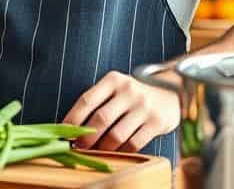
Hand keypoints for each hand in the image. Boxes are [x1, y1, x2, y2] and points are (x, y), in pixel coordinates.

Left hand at [62, 70, 180, 151]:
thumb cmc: (133, 95)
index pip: (87, 100)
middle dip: (86, 138)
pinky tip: (115, 153)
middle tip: (79, 147)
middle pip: (101, 119)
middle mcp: (129, 90)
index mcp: (113, 79)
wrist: (170, 94)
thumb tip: (71, 128)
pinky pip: (133, 144)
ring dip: (103, 148)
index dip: (73, 118)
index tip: (64, 133)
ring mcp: (144, 106)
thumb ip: (97, 102)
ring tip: (95, 152)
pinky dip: (121, 152)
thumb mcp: (115, 89)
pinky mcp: (157, 122)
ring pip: (116, 135)